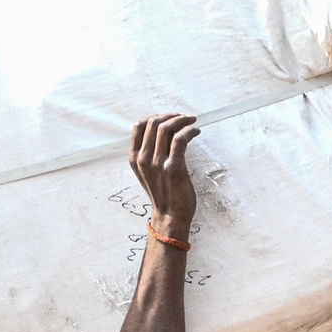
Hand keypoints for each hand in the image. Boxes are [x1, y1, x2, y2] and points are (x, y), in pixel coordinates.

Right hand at [130, 113, 201, 236]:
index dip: (156, 116)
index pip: (140, 125)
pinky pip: (180, 139)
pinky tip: (196, 131)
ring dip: (182, 120)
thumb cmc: (163, 193)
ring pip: (166, 128)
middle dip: (171, 115)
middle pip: (154, 122)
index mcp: (135, 157)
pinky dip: (190, 131)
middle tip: (185, 117)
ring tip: (192, 121)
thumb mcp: (148, 172)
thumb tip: (163, 131)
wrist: (170, 216)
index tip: (170, 117)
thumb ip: (150, 153)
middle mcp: (143, 158)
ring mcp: (157, 163)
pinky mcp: (173, 168)